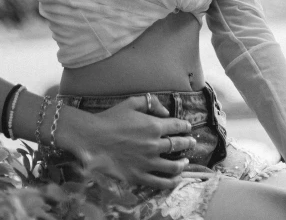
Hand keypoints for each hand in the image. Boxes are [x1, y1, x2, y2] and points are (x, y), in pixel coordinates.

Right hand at [72, 94, 196, 188]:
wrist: (94, 138)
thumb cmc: (111, 118)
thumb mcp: (131, 102)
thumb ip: (151, 103)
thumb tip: (165, 112)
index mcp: (154, 125)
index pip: (177, 127)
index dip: (185, 127)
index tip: (188, 128)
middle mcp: (155, 145)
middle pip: (178, 145)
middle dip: (187, 143)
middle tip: (192, 143)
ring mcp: (148, 162)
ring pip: (173, 165)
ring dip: (183, 163)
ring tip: (185, 162)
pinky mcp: (140, 176)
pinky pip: (161, 182)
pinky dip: (172, 181)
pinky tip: (176, 179)